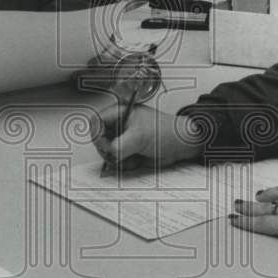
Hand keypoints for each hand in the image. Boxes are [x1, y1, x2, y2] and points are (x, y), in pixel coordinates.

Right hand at [89, 104, 204, 170]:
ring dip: (119, 160)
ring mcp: (124, 140)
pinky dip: (126, 165)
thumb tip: (109, 152)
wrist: (181, 146)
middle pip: (99, 140)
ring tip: (133, 157)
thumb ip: (120, 144)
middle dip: (109, 150)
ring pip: (108, 153)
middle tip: (119, 154)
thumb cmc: (167, 131)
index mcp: (121, 113)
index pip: (96, 121)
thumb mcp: (140, 136)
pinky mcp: (129, 152)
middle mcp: (120, 126)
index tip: (106, 144)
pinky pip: (118, 162)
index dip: (97, 134)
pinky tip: (137, 161)